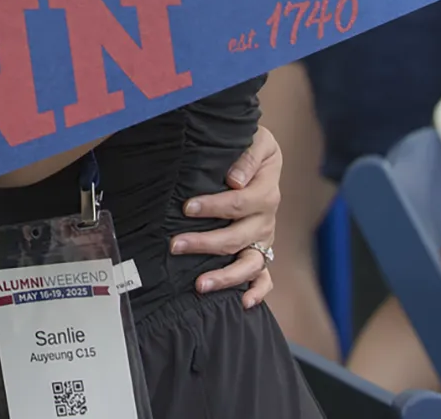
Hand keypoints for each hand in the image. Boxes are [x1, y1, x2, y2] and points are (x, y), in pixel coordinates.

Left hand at [174, 125, 279, 307]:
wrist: (260, 155)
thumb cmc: (250, 144)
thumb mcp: (258, 139)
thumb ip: (248, 155)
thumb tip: (235, 180)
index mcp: (266, 190)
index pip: (239, 203)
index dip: (213, 206)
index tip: (187, 208)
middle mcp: (266, 218)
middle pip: (238, 237)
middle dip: (205, 243)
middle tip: (175, 245)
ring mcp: (264, 238)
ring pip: (250, 264)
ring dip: (225, 276)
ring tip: (199, 285)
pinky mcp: (260, 251)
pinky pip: (265, 277)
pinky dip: (258, 292)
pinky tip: (243, 302)